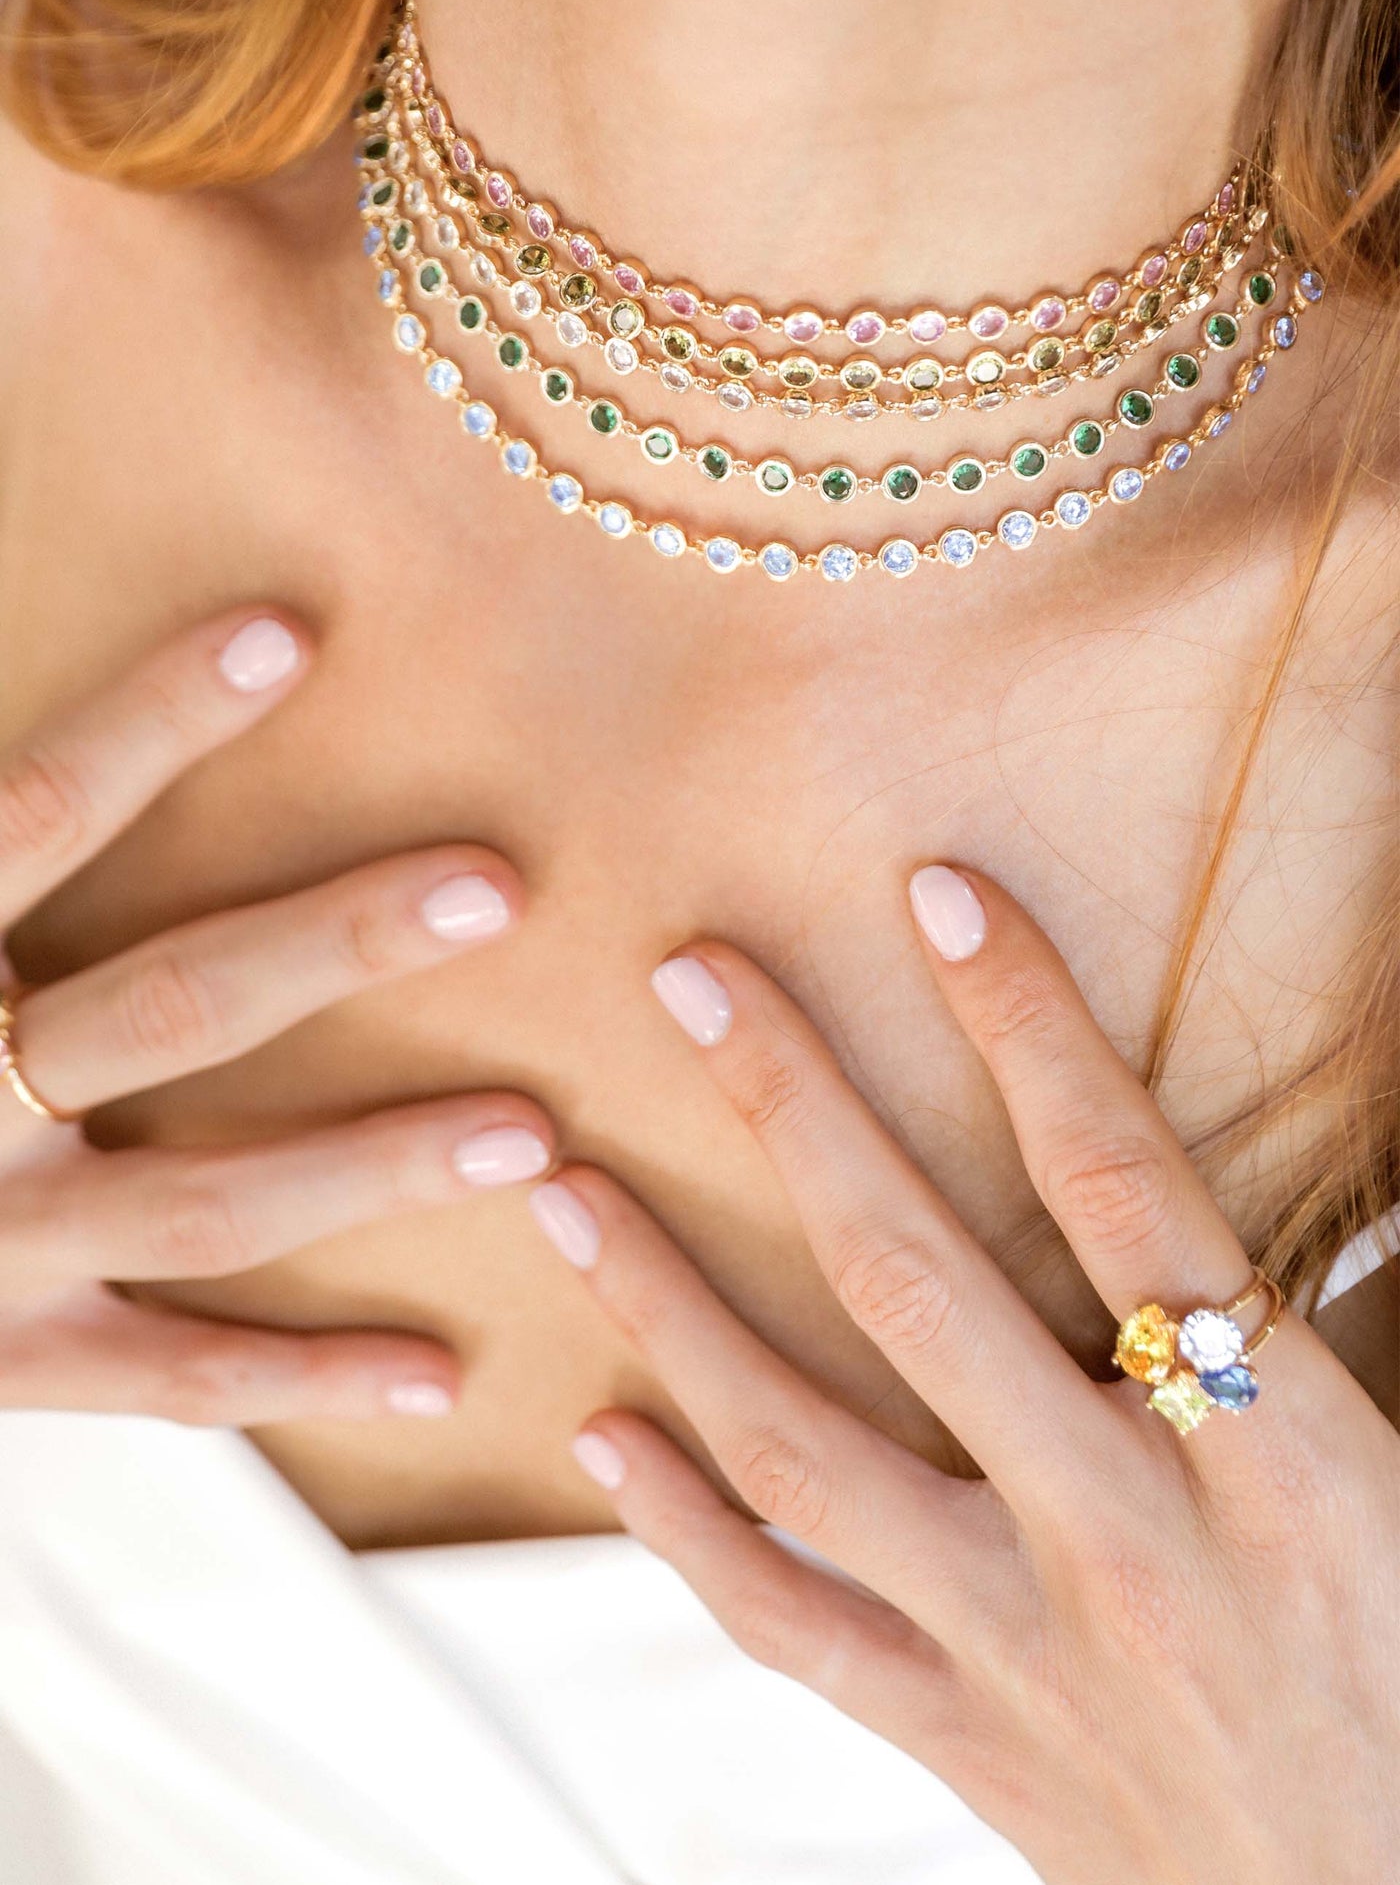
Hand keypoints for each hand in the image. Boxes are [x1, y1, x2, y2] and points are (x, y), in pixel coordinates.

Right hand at [0, 611, 553, 1424]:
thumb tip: (16, 662)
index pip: (34, 819)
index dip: (153, 725)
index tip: (285, 637)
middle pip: (170, 1008)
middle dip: (336, 946)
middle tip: (493, 886)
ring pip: (207, 1203)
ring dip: (373, 1167)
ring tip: (527, 1137)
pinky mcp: (11, 1362)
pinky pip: (175, 1380)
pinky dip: (305, 1381)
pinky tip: (442, 1373)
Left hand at [528, 867, 1398, 1883]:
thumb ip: (1326, 1318)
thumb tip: (1238, 1188)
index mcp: (1280, 1449)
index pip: (1127, 1186)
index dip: (1030, 1025)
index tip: (939, 899)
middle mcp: (1129, 1534)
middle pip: (918, 1279)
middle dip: (794, 1106)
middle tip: (691, 977)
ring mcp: (1027, 1647)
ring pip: (802, 1446)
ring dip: (667, 1303)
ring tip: (566, 1187)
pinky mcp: (967, 1741)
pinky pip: (790, 1625)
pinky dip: (681, 1529)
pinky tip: (598, 1435)